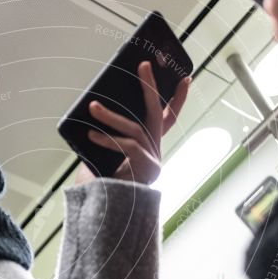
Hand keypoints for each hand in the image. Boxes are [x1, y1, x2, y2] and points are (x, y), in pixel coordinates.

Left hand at [77, 61, 190, 185]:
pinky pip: (129, 146)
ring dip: (112, 116)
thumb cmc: (102, 184)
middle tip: (144, 64)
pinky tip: (92, 135)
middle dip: (151, 87)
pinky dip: (109, 139)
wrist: (105, 214)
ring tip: (93, 107)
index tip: (185, 78)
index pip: (166, 119)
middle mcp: (155, 151)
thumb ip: (107, 137)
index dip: (177, 100)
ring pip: (135, 129)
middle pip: (158, 114)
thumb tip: (95, 110)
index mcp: (148, 146)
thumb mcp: (103, 156)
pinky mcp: (147, 169)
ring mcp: (154, 160)